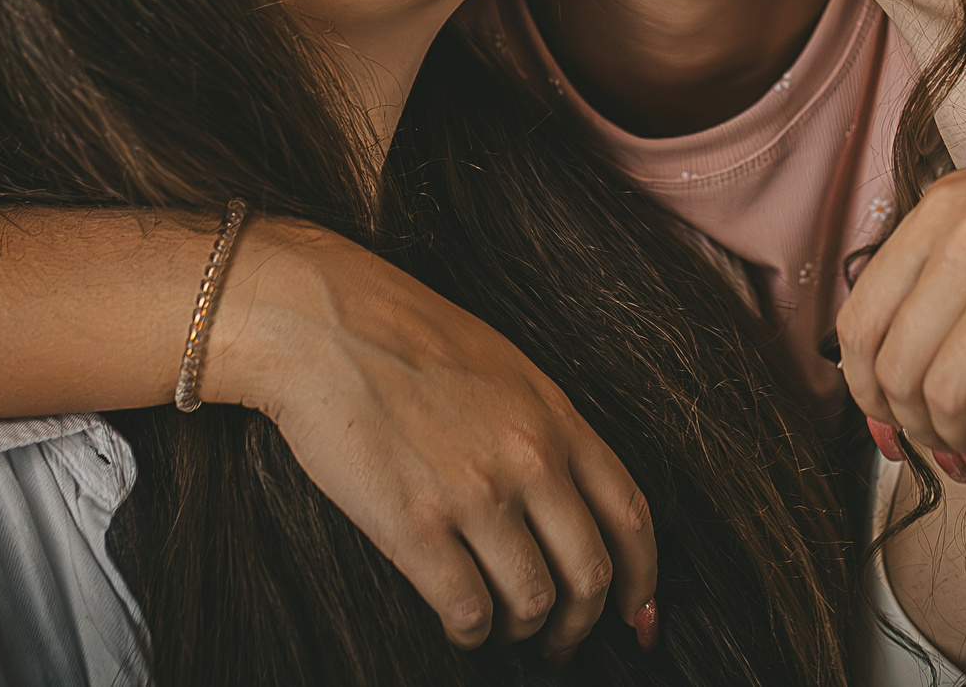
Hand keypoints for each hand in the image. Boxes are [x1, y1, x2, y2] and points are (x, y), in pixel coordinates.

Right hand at [205, 220, 655, 657]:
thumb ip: (546, 430)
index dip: (642, 581)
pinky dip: (470, 632)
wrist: (323, 322)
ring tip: (502, 631)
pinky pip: (467, 609)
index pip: (630, 517)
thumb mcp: (506, 369)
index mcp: (557, 418)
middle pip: (590, 574)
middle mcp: (530, 459)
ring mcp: (475, 494)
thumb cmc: (408, 338)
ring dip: (522, 631)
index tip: (636, 616)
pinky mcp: (415, 525)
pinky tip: (459, 624)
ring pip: (532, 601)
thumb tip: (570, 499)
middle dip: (581, 625)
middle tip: (560, 643)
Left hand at [836, 78, 965, 477]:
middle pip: (897, 369)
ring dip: (958, 443)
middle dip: (913, 429)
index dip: (865, 392)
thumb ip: (949, 261)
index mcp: (945, 206)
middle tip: (944, 449)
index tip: (890, 423)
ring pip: (946, 395)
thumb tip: (903, 358)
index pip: (860, 321)